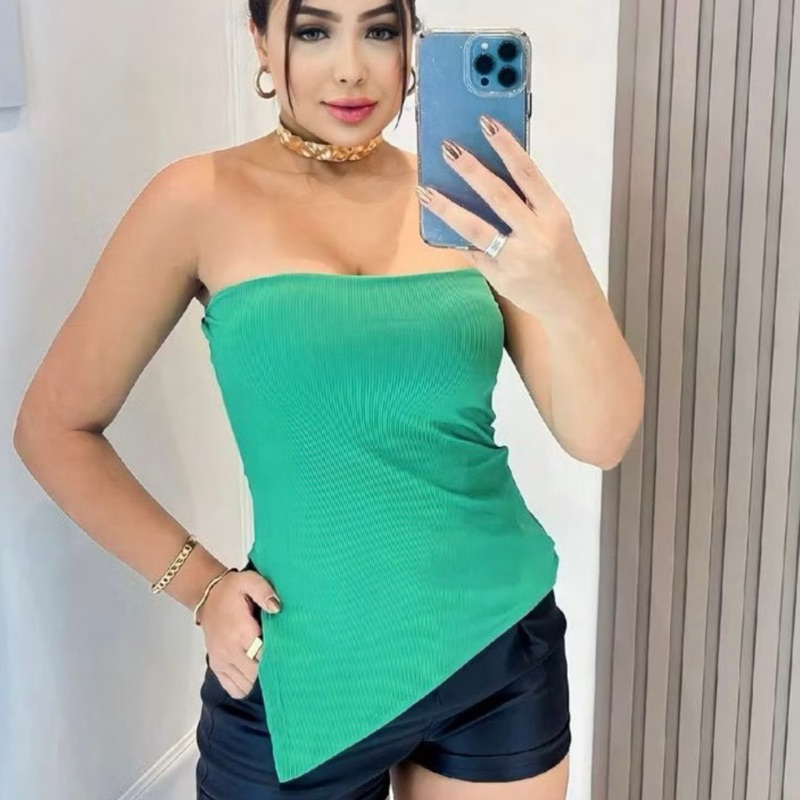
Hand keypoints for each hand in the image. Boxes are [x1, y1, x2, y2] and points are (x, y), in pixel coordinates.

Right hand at [197, 568, 281, 698]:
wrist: (207, 596)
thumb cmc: (231, 590)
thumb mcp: (249, 580)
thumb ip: (264, 591)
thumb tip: (277, 607)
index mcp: (241, 631)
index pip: (265, 656)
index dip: (279, 658)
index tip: (290, 653)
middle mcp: (230, 650)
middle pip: (257, 674)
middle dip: (272, 669)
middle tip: (283, 659)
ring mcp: (221, 661)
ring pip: (247, 685)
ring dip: (259, 679)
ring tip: (269, 665)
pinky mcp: (217, 667)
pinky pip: (234, 688)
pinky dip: (246, 685)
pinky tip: (254, 673)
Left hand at [415, 115, 583, 319]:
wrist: (570, 302)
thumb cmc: (561, 255)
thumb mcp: (555, 223)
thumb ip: (528, 203)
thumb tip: (487, 174)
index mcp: (554, 214)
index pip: (528, 173)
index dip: (506, 146)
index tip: (486, 124)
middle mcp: (537, 235)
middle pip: (498, 196)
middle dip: (470, 170)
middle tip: (447, 148)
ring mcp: (517, 259)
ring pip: (476, 229)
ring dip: (448, 208)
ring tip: (426, 191)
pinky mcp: (500, 278)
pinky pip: (473, 253)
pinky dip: (456, 238)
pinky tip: (439, 224)